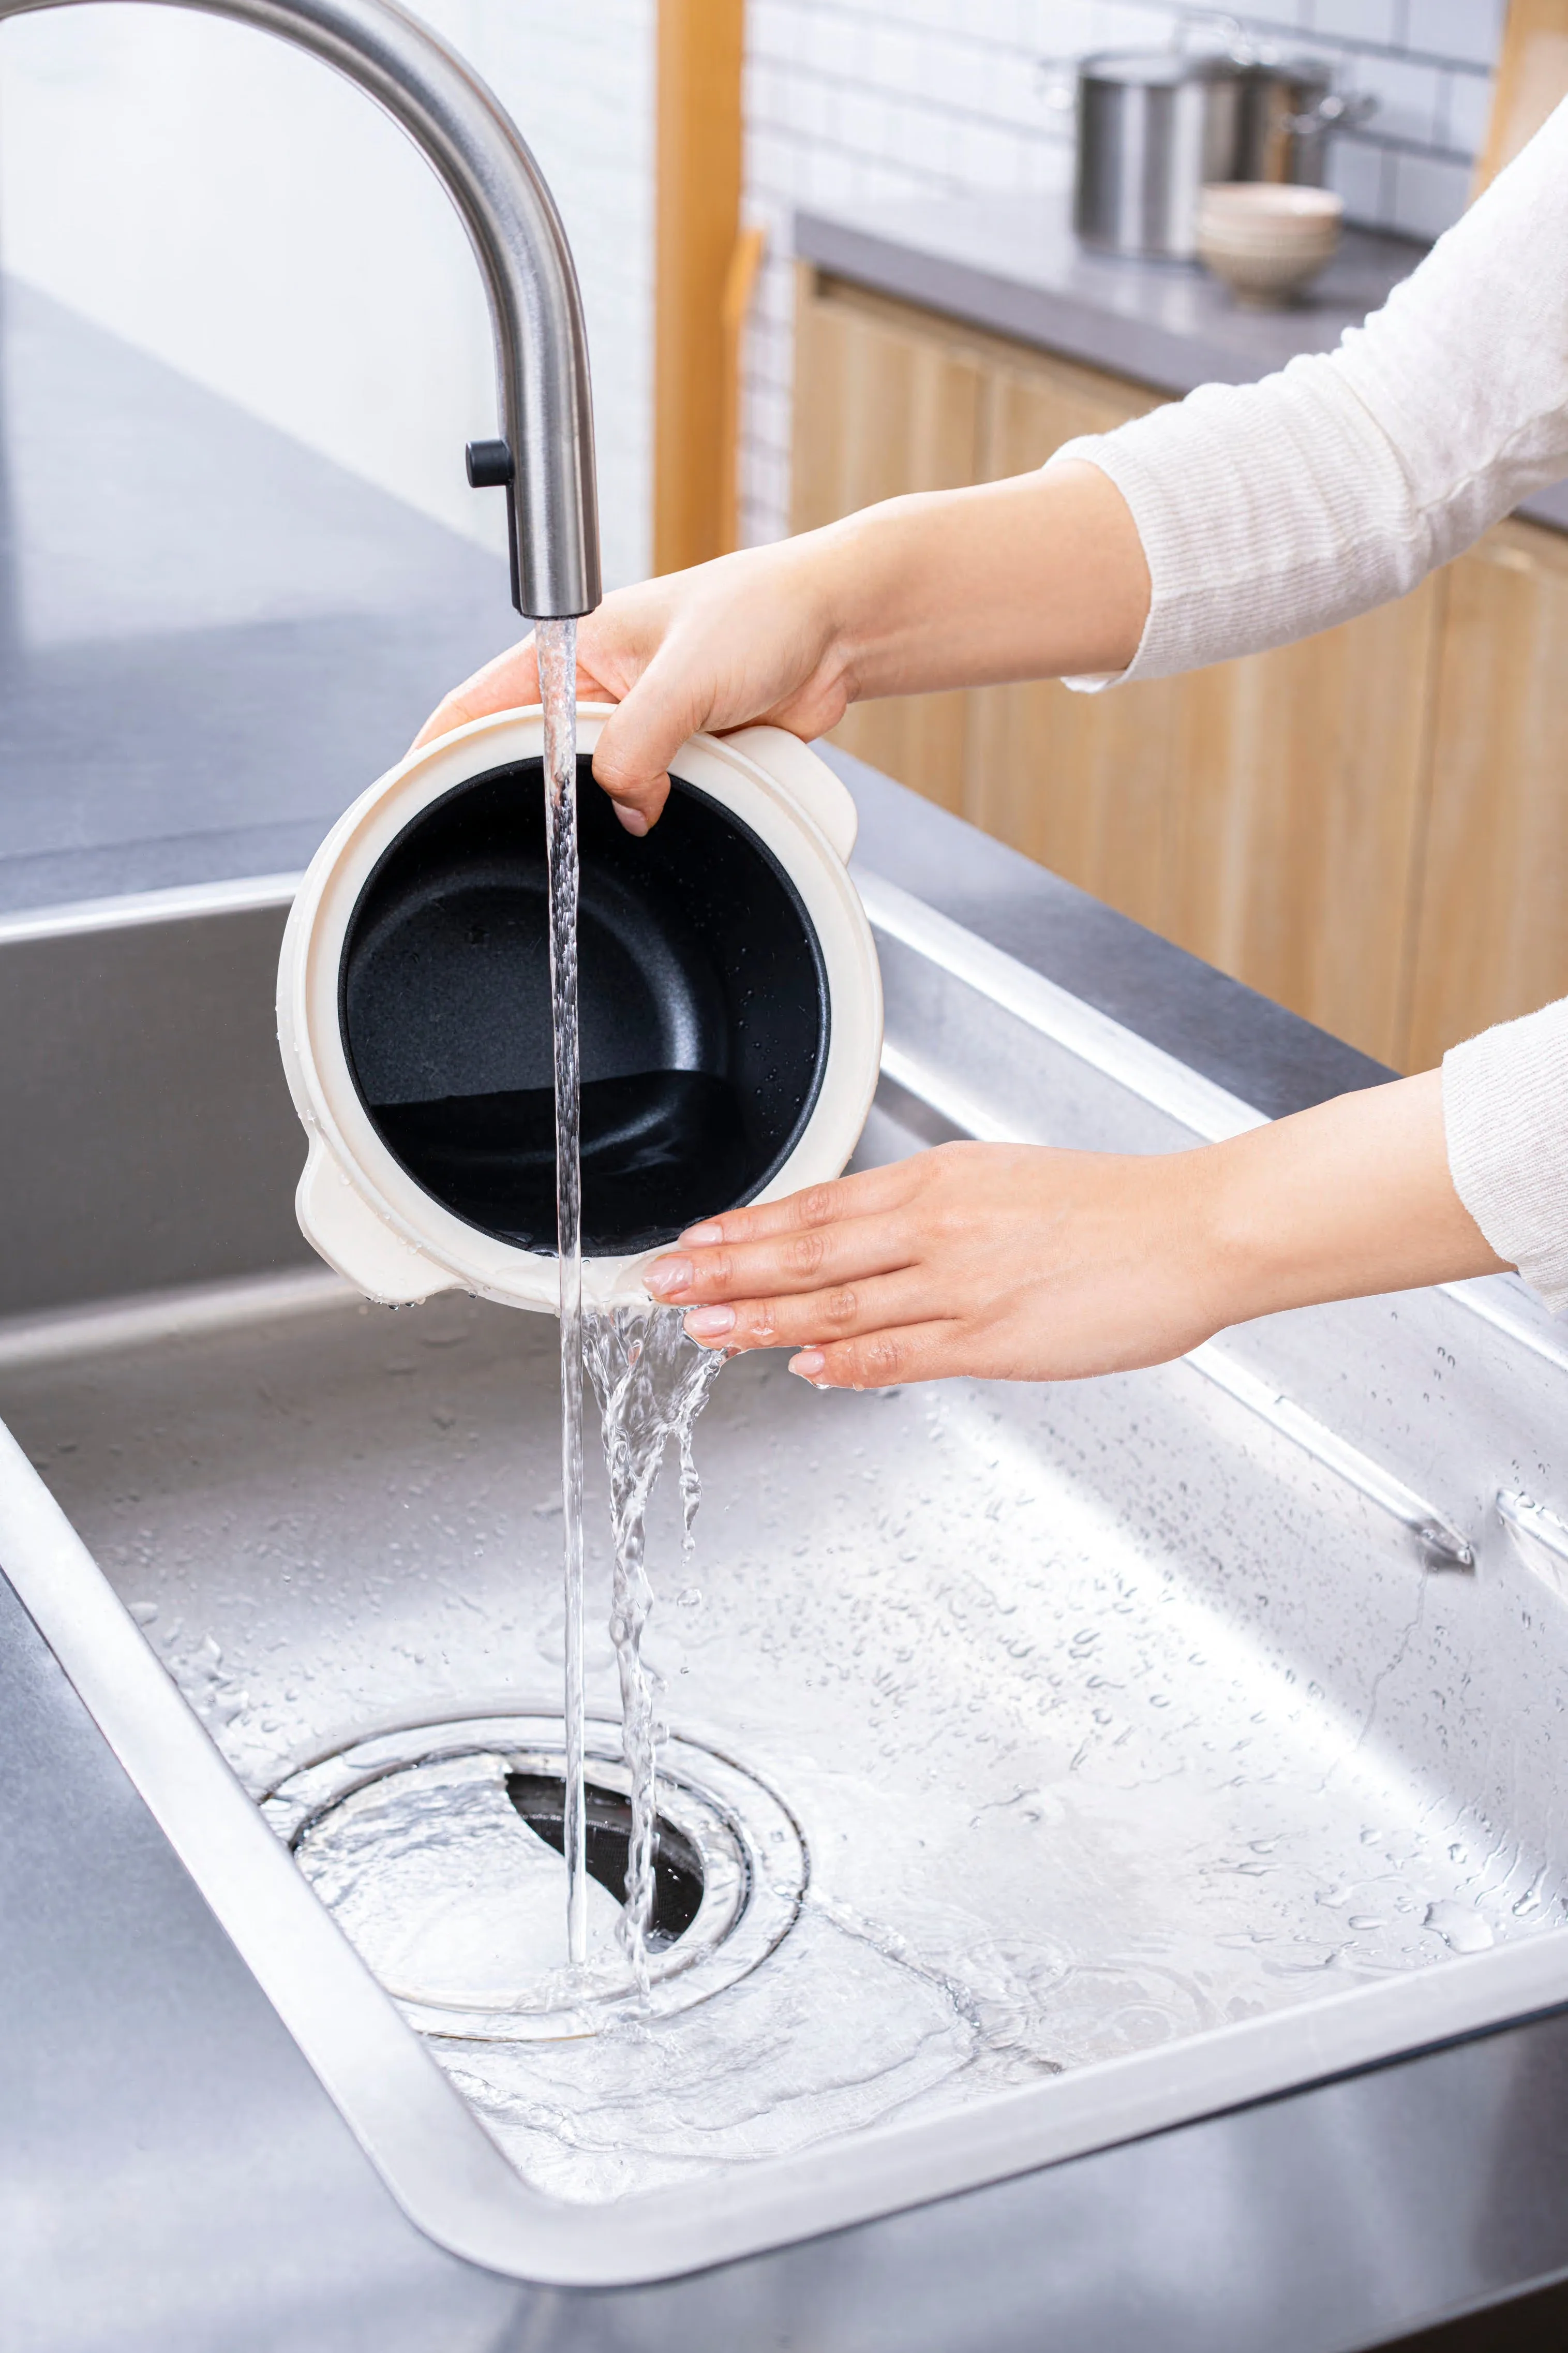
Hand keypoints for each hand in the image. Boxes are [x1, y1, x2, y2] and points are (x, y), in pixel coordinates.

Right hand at [412, 538, 853, 834]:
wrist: (838, 630)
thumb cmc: (763, 613)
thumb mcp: (685, 676)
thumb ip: (639, 741)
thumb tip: (625, 803)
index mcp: (572, 649)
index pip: (479, 706)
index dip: (440, 752)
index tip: (413, 798)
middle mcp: (596, 691)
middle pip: (534, 761)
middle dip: (541, 797)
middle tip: (534, 838)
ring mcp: (638, 728)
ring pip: (597, 791)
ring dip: (615, 807)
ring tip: (634, 810)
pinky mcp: (680, 759)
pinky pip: (651, 800)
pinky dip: (659, 812)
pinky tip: (670, 815)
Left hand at [642, 1074, 1507, 1388]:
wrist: (1195, 1229)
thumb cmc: (1115, 1207)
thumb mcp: (1007, 1182)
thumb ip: (936, 1216)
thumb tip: (873, 1239)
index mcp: (942, 1182)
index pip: (820, 1206)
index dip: (749, 1228)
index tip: (696, 1241)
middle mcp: (938, 1228)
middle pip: (808, 1252)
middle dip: (727, 1272)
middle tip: (664, 1287)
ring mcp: (962, 1286)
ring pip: (837, 1304)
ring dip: (762, 1318)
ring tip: (705, 1329)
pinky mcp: (993, 1339)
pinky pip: (899, 1353)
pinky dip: (842, 1360)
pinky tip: (801, 1364)